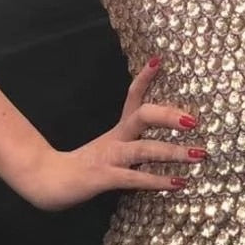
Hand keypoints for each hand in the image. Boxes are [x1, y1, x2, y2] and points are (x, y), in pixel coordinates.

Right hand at [27, 58, 204, 211]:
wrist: (44, 180)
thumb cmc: (81, 167)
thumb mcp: (109, 150)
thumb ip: (132, 145)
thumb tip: (162, 142)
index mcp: (118, 130)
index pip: (132, 97)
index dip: (145, 78)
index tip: (159, 61)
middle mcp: (116, 139)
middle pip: (143, 116)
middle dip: (170, 116)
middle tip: (195, 120)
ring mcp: (110, 157)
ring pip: (144, 148)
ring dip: (174, 151)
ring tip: (199, 154)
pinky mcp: (105, 177)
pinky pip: (135, 178)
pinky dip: (158, 180)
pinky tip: (178, 183)